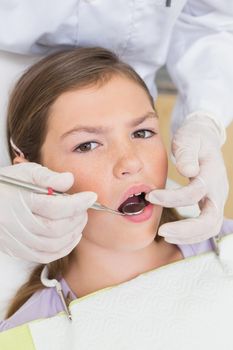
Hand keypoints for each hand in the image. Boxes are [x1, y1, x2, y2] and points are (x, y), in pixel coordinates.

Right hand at [0, 163, 96, 262]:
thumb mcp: (26, 172)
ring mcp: (16, 239)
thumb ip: (48, 176)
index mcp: (20, 201)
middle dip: (77, 219)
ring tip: (80, 221)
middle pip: (55, 229)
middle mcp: (17, 224)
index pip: (55, 207)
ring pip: (51, 245)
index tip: (91, 196)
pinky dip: (62, 249)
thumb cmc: (6, 184)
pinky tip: (72, 237)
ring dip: (72, 234)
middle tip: (85, 208)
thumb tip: (69, 180)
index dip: (78, 203)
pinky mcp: (17, 249)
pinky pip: (43, 256)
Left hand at [145, 113, 228, 243]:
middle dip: (186, 230)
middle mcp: (218, 190)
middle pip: (210, 220)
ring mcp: (216, 198)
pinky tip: (172, 234)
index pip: (195, 192)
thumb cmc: (194, 137)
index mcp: (212, 173)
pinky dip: (190, 234)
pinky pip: (205, 226)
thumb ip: (187, 153)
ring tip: (165, 235)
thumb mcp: (188, 139)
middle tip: (163, 232)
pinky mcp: (210, 203)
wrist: (204, 137)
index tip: (150, 196)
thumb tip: (188, 171)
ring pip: (210, 228)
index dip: (172, 198)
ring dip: (188, 236)